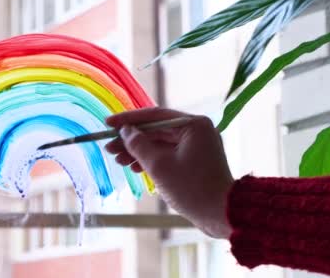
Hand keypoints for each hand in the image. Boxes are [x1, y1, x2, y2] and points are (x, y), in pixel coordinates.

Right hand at [105, 107, 233, 238]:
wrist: (221, 214)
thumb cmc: (192, 188)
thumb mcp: (159, 165)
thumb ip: (138, 145)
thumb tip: (126, 131)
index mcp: (194, 124)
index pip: (154, 116)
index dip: (128, 120)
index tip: (107, 124)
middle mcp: (198, 130)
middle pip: (157, 130)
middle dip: (132, 140)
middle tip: (109, 148)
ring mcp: (198, 145)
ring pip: (162, 143)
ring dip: (140, 151)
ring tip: (119, 161)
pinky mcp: (196, 160)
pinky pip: (170, 154)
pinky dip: (153, 160)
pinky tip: (135, 168)